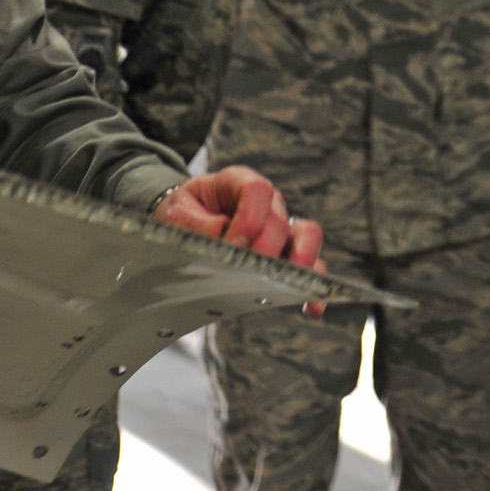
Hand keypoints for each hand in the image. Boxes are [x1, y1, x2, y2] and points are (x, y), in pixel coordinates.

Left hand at [154, 166, 329, 315]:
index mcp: (238, 184)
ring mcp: (279, 229)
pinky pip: (310, 266)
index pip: (257, 191)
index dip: (250, 218)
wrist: (184, 225)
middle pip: (280, 220)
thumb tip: (219, 230)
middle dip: (266, 248)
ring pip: (307, 235)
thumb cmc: (182, 214)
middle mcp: (266, 204)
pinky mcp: (285, 255)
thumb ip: (194, 223)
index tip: (233, 244)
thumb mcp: (176, 213)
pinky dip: (313, 286)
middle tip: (248, 271)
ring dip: (302, 260)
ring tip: (291, 284)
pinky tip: (311, 307)